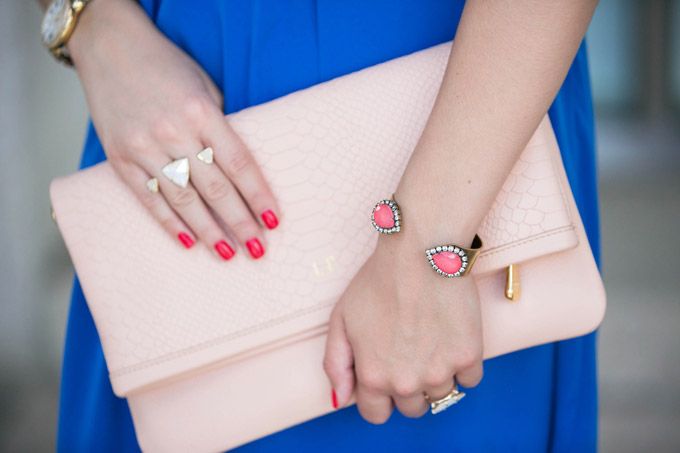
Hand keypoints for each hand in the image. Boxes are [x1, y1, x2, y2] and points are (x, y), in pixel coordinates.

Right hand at [68, 0, 279, 258]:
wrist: (110, 48)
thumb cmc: (166, 67)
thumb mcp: (204, 87)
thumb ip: (220, 127)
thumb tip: (238, 173)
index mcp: (202, 112)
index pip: (239, 164)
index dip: (258, 196)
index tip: (275, 221)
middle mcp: (173, 132)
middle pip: (215, 188)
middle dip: (240, 222)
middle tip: (258, 249)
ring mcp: (144, 147)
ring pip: (183, 199)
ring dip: (208, 231)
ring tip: (228, 255)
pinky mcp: (120, 158)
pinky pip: (148, 198)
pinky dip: (169, 223)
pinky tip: (188, 243)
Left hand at [323, 231, 483, 422]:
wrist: (421, 253)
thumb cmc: (379, 280)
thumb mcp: (341, 318)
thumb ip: (336, 363)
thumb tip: (341, 398)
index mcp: (373, 376)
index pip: (376, 415)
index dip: (378, 396)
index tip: (385, 375)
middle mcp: (406, 383)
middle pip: (412, 408)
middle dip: (408, 386)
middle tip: (409, 351)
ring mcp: (440, 372)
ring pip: (441, 394)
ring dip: (436, 374)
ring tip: (429, 338)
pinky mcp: (469, 356)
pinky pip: (469, 379)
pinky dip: (462, 363)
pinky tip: (450, 336)